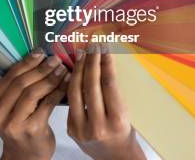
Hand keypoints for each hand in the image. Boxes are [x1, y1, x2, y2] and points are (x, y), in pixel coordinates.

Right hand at [0, 48, 69, 159]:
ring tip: (63, 69)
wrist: (25, 156)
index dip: (26, 62)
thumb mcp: (11, 108)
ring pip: (33, 93)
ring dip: (50, 78)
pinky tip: (66, 84)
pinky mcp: (31, 129)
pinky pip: (46, 104)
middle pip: (20, 83)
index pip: (9, 77)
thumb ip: (18, 88)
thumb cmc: (20, 126)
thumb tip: (40, 57)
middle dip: (40, 69)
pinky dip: (57, 91)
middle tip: (55, 60)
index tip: (40, 52)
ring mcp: (13, 123)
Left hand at [67, 43, 145, 159]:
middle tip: (92, 46)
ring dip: (78, 69)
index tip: (104, 48)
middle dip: (91, 62)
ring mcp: (82, 129)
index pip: (109, 85)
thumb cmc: (124, 132)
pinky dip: (71, 84)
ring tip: (82, 54)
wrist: (115, 157)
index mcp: (118, 120)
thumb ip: (112, 93)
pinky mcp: (71, 129)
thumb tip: (101, 61)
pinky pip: (69, 101)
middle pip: (91, 86)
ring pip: (76, 92)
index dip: (105, 63)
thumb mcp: (125, 113)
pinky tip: (73, 71)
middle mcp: (99, 126)